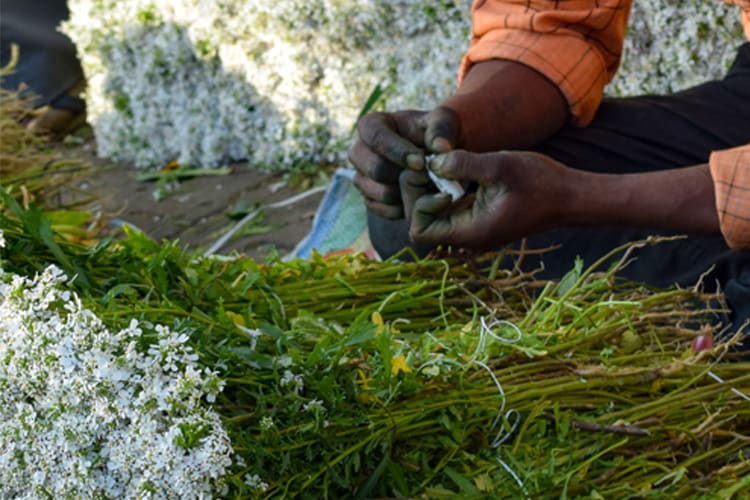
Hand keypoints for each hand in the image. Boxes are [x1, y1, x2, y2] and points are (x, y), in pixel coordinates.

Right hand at [349, 107, 461, 218]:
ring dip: (403, 194)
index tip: (421, 163)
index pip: (375, 137)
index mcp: (373, 125)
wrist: (436, 158)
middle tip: (427, 179)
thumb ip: (442, 129)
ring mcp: (361, 176)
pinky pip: (379, 208)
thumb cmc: (436, 134)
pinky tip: (417, 200)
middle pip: (373, 168)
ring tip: (425, 188)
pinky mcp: (368, 197)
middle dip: (402, 176)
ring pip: (376, 192)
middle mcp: (360, 151)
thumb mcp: (445, 122)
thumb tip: (440, 147)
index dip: (397, 151)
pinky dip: (400, 208)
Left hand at [409, 150, 576, 249]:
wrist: (569, 196)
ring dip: (431, 189)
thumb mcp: (500, 166)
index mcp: (470, 232)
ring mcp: (471, 229)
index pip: (418, 231)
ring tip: (444, 164)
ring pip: (432, 215)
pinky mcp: (477, 218)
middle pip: (421, 222)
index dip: (418, 204)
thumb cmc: (540, 181)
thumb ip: (463, 164)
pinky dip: (445, 189)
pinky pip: (448, 209)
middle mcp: (466, 237)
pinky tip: (455, 169)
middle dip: (420, 193)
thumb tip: (431, 161)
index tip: (438, 180)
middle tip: (433, 166)